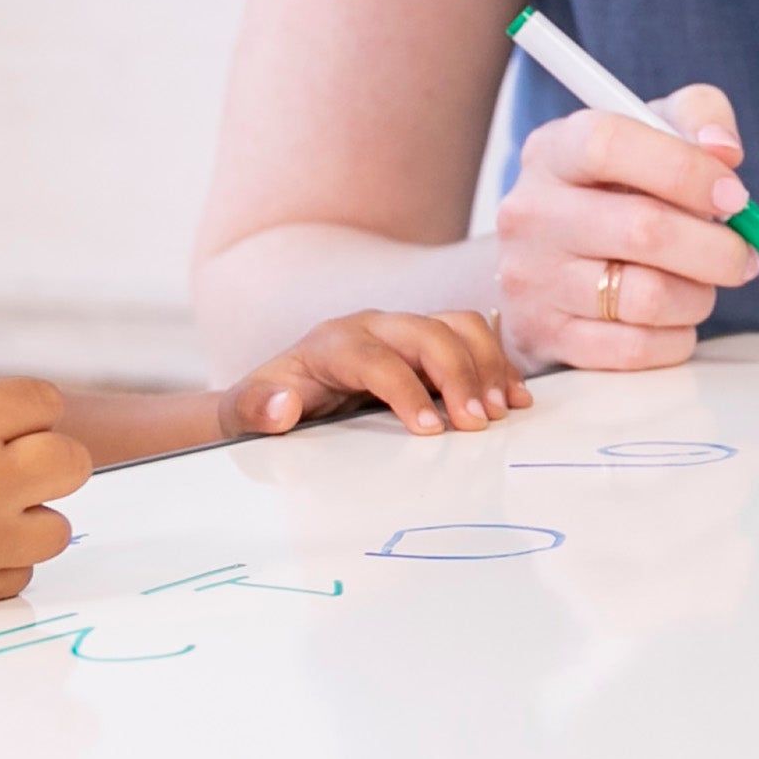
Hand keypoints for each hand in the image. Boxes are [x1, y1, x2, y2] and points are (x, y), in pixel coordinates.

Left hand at [225, 307, 530, 438]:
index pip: (375, 359)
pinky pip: (472, 338)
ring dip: (486, 364)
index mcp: (331, 344)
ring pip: (457, 326)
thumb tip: (281, 408)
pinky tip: (513, 397)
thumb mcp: (245, 413)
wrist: (278, 394)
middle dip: (458, 375)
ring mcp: (403, 331)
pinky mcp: (427, 344)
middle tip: (477, 423)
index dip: (405, 391)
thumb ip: (253, 409)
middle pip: (426, 333)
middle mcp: (372, 327)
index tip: (429, 431)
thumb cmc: (268, 407)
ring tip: (502, 410)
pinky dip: (497, 364)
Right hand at [495, 82, 758, 371]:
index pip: (611, 144)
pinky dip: (676, 338)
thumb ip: (695, 118)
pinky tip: (675, 320)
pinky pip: (637, 348)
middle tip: (746, 256)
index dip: (686, 170)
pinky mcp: (546, 336)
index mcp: (553, 151)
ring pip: (648, 297)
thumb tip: (725, 152)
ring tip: (704, 285)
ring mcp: (532, 279)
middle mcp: (531, 212)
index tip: (736, 196)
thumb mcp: (648, 135)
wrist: (543, 270)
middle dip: (718, 249)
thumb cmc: (613, 192)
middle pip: (643, 229)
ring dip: (700, 296)